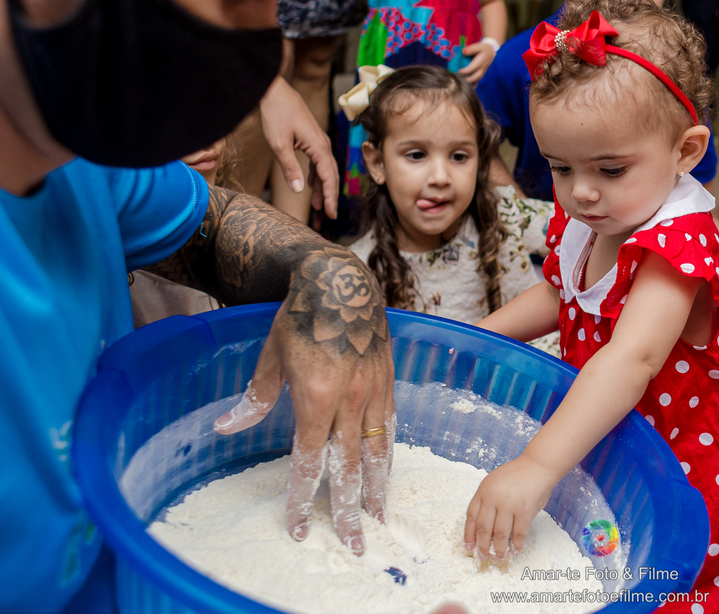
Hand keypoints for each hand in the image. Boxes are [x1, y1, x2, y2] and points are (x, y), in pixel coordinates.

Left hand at [214, 250, 393, 554]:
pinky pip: (390, 426)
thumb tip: (224, 429)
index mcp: (316, 397)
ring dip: (377, 488)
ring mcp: (373, 392)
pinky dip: (389, 453)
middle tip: (353, 541)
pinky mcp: (388, 382)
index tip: (299, 525)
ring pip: (377, 451)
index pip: (309, 460)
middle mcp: (349, 400)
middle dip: (349, 508)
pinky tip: (388, 473)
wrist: (341, 282)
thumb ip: (253, 399)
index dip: (303, 497)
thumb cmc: (299, 318)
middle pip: (350, 467)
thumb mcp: (270, 358)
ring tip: (378, 516)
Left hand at [259, 75, 338, 218]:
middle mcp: (322, 144)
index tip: (331, 214)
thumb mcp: (279, 144)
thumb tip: (300, 190)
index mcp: (318, 146)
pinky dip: (316, 175)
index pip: (329, 177)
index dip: (331, 197)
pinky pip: (318, 161)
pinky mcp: (310, 137)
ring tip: (318, 205)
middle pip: (331, 174)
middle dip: (330, 196)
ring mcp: (318, 140)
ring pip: (325, 168)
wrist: (274, 91)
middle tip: (328, 215)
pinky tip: (310, 184)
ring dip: (322, 187)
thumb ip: (290, 168)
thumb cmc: (276, 114)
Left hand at [458, 40, 496, 84]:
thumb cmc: (483, 49)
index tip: (458, 71)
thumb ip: (471, 49)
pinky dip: (472, 85)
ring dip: (468, 84)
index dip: (463, 72)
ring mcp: (482, 73)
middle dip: (465, 80)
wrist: (491, 52)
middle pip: (473, 78)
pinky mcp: (481, 75)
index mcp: (480, 63)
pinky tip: (466, 88)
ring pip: (475, 81)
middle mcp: (481, 70)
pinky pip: (477, 82)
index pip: (471, 69)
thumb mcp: (478, 46)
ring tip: (460, 85)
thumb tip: (463, 52)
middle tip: (457, 79)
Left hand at [464, 455, 557, 556]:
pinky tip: (515, 550)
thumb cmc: (517, 474)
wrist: (538, 464)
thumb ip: (488, 501)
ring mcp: (509, 504)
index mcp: (483, 490)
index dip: (469, 534)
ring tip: (499, 557)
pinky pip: (518, 533)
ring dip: (498, 548)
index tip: (468, 547)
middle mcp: (493, 498)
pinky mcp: (524, 510)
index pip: (471, 517)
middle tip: (484, 556)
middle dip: (482, 546)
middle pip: (483, 528)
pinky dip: (516, 544)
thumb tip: (486, 530)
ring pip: (499, 534)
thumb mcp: (494, 482)